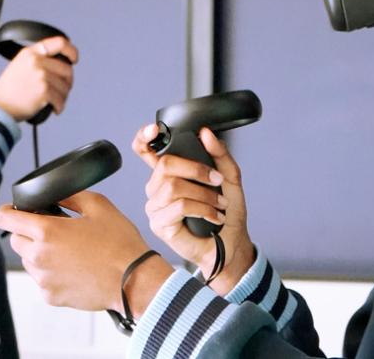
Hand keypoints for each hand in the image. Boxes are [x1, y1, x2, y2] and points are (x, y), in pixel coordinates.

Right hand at [0, 36, 78, 120]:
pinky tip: (54, 109)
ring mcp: (41, 75)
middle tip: (61, 91)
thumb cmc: (8, 91)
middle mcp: (36, 61)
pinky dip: (59, 107)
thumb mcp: (20, 65)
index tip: (74, 59)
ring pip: (65, 86)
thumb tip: (62, 65)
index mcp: (30, 52)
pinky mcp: (44, 90)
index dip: (71, 51)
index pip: (59, 43)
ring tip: (54, 102)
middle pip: (67, 69)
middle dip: (67, 82)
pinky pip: (61, 99)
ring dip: (63, 97)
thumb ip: (38, 61)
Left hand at [0, 191, 172, 314]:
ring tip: (70, 250)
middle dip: (28, 231)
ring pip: (28, 261)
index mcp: (47, 231)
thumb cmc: (120, 244)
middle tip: (53, 230)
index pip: (5, 218)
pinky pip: (42, 280)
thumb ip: (71, 195)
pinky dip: (52, 272)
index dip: (8, 211)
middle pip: (16, 240)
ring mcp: (44, 280)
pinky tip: (75, 267)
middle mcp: (39, 257)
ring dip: (40, 253)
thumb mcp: (99, 206)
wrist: (134, 280)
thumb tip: (54, 195)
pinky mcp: (51, 297)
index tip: (14, 210)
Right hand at [132, 125, 255, 294]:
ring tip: (219, 204)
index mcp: (169, 172)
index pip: (144, 150)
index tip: (155, 129)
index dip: (143, 137)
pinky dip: (203, 208)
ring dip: (204, 194)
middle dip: (196, 169)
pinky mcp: (159, 224)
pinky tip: (213, 217)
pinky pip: (179, 206)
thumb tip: (205, 133)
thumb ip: (219, 153)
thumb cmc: (226, 212)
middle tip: (217, 181)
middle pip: (165, 165)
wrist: (230, 244)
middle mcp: (157, 187)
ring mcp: (155, 206)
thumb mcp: (228, 177)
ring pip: (174, 186)